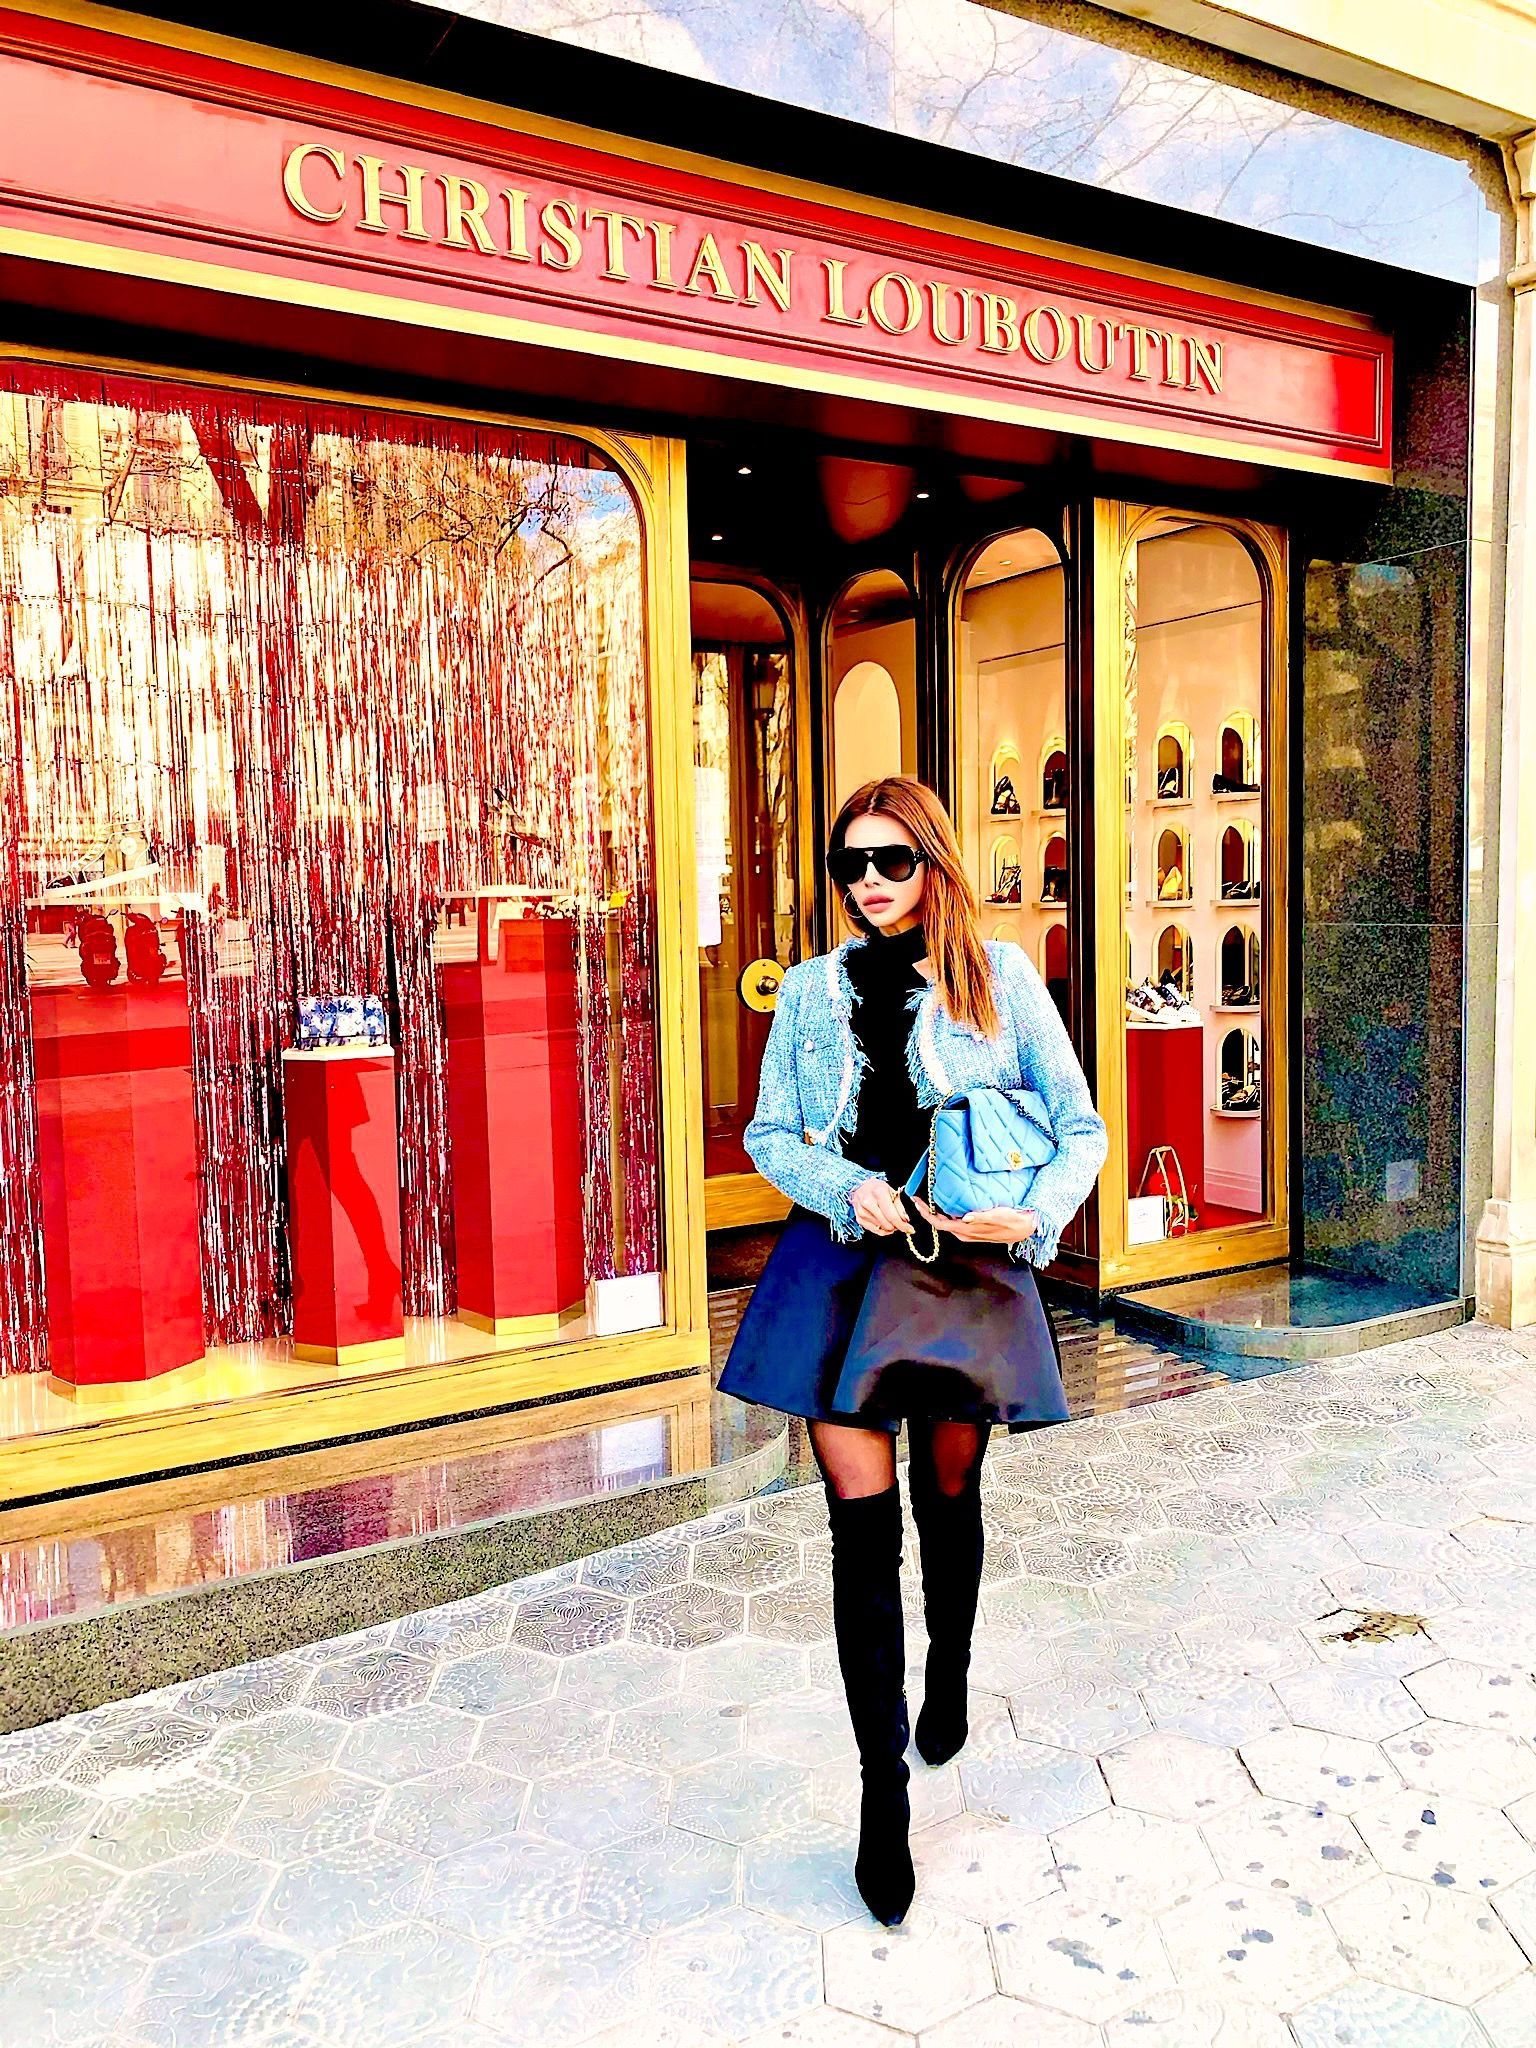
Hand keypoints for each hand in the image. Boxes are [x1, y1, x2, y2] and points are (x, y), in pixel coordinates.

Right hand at [852, 1176, 913, 1236]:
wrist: (859, 1186)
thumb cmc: (877, 1188)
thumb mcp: (891, 1191)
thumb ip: (899, 1207)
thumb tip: (905, 1220)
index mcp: (879, 1193)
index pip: (892, 1216)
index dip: (902, 1225)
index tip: (909, 1229)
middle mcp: (868, 1202)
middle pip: (886, 1224)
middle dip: (896, 1226)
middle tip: (900, 1223)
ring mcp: (862, 1212)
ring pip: (881, 1228)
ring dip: (889, 1227)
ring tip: (891, 1219)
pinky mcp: (859, 1219)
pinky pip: (874, 1230)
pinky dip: (882, 1229)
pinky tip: (884, 1223)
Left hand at [913, 1198, 1038, 1244]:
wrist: (1026, 1228)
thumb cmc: (1013, 1220)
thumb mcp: (999, 1216)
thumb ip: (981, 1217)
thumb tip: (965, 1217)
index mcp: (967, 1230)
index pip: (940, 1223)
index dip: (926, 1214)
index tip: (917, 1202)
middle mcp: (965, 1233)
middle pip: (940, 1223)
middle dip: (928, 1211)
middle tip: (919, 1197)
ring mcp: (969, 1232)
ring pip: (947, 1223)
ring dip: (937, 1212)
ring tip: (930, 1198)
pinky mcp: (974, 1229)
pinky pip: (955, 1222)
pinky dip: (947, 1213)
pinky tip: (947, 1204)